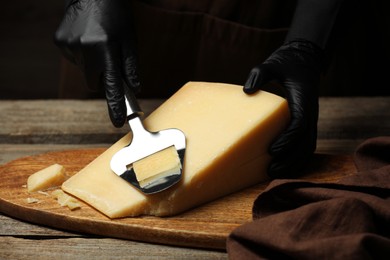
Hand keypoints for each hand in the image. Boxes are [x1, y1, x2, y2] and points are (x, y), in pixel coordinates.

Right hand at [54, 0, 139, 126]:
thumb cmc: (116, 16)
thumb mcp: (130, 40)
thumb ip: (131, 66)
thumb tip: (134, 88)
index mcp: (105, 49)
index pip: (112, 86)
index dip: (116, 106)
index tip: (118, 122)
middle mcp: (84, 49)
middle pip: (94, 82)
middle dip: (103, 76)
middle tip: (109, 59)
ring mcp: (69, 46)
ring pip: (84, 71)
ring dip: (92, 64)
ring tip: (97, 43)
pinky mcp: (60, 42)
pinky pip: (74, 60)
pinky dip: (82, 55)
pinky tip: (86, 40)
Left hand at [243, 39, 323, 177]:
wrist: (305, 60)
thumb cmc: (287, 63)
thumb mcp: (273, 64)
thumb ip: (260, 74)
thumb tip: (247, 90)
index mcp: (303, 100)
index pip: (299, 124)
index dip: (287, 139)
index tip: (272, 150)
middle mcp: (310, 113)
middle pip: (304, 142)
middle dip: (289, 158)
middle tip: (270, 169)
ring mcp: (310, 120)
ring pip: (307, 147)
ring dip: (293, 162)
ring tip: (274, 172)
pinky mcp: (307, 124)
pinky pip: (305, 145)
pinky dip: (296, 158)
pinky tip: (282, 166)